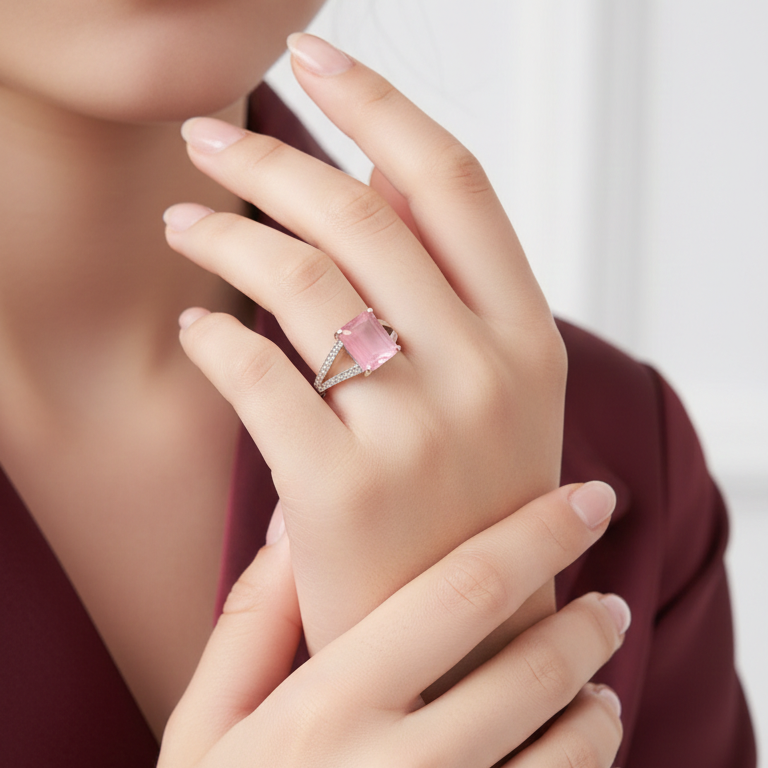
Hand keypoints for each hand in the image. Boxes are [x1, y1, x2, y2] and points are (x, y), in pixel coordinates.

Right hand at [158, 483, 625, 767]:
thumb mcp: (205, 727)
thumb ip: (252, 621)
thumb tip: (297, 521)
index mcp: (328, 708)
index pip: (462, 590)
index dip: (536, 534)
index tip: (587, 500)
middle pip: (532, 671)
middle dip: (586, 626)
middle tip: (607, 604)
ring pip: (566, 755)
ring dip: (596, 706)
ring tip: (600, 681)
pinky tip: (582, 748)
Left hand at [164, 33, 566, 669]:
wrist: (459, 630)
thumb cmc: (468, 503)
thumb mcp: (494, 390)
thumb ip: (449, 281)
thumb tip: (381, 164)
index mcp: (527, 338)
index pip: (452, 181)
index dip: (379, 102)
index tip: (317, 56)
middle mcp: (484, 373)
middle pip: (360, 213)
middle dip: (269, 159)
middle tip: (209, 142)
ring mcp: (418, 433)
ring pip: (301, 279)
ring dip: (224, 234)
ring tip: (185, 224)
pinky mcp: (342, 490)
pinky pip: (255, 373)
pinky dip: (211, 336)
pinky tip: (195, 326)